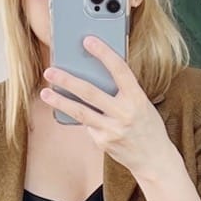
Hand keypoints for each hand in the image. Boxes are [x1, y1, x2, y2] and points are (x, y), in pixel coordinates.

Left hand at [41, 38, 177, 182]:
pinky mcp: (103, 142)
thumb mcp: (142, 104)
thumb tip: (97, 75)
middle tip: (50, 71)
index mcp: (137, 98)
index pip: (119, 70)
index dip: (103, 53)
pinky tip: (79, 114)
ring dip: (60, 101)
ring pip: (81, 112)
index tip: (88, 40)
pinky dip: (82, 118)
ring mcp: (112, 130)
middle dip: (67, 81)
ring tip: (45, 92)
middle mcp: (124, 113)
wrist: (154, 159)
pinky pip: (87, 125)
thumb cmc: (148, 126)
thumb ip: (124, 91)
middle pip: (91, 93)